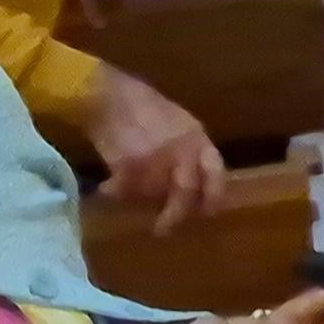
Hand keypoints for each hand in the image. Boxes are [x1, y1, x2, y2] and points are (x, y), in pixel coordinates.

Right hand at [80, 64, 225, 231]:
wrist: (109, 95)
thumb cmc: (142, 106)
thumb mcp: (178, 123)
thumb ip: (189, 149)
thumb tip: (195, 183)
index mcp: (197, 137)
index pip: (215, 172)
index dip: (214, 195)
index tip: (208, 213)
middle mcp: (183, 149)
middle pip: (186, 192)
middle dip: (176, 214)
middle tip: (163, 229)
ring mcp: (158, 157)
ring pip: (153, 193)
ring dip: (139, 197)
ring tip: (126, 188)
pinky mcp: (132, 164)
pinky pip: (126, 190)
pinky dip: (115, 192)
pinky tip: (108, 186)